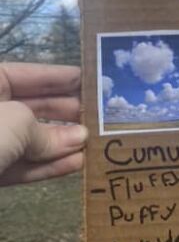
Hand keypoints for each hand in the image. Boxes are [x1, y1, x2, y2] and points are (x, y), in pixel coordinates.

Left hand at [0, 62, 86, 186]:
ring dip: (59, 143)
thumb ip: (48, 130)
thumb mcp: (16, 123)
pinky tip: (75, 166)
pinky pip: (17, 165)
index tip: (92, 81)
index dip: (59, 77)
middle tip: (100, 117)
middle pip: (28, 107)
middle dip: (64, 113)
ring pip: (25, 140)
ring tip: (93, 144)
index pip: (26, 74)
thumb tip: (78, 138)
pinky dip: (45, 167)